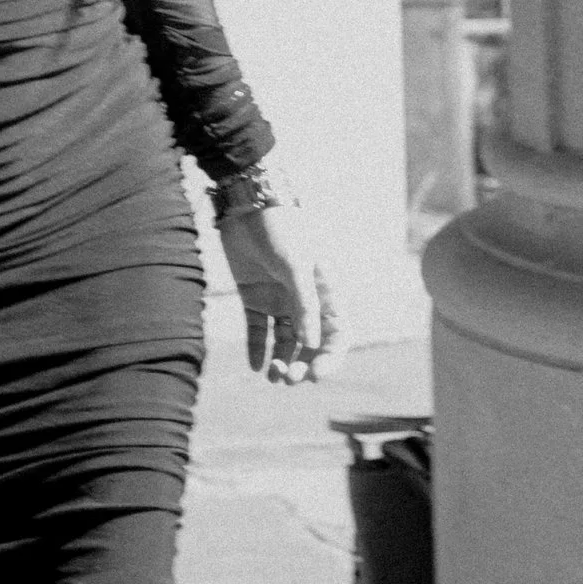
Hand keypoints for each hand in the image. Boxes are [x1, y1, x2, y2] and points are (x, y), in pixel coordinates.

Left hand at [218, 199, 338, 384]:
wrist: (246, 205)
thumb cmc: (280, 229)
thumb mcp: (296, 265)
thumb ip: (305, 304)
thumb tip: (312, 344)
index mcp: (326, 292)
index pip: (336, 335)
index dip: (329, 358)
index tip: (315, 375)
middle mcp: (305, 300)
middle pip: (310, 344)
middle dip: (303, 364)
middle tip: (288, 379)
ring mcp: (280, 300)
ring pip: (285, 341)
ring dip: (282, 361)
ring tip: (273, 377)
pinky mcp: (254, 297)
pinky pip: (259, 330)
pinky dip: (258, 348)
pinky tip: (256, 366)